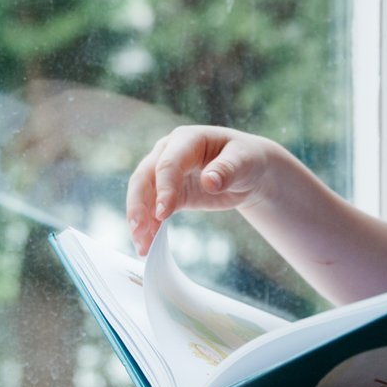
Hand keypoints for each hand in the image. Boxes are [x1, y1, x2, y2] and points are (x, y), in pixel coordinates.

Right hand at [124, 126, 291, 255]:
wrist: (247, 169)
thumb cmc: (246, 158)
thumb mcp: (244, 161)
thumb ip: (227, 169)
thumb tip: (209, 181)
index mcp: (187, 139)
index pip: (168, 163)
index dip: (164, 187)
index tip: (163, 213)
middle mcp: (169, 152)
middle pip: (145, 177)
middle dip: (138, 205)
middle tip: (138, 232)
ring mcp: (165, 173)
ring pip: (143, 195)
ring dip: (139, 220)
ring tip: (142, 246)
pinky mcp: (169, 193)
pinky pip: (153, 209)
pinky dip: (149, 226)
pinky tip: (148, 245)